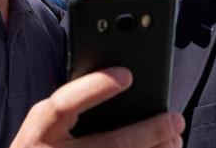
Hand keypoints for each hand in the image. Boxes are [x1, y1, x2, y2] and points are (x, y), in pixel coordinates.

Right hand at [10, 67, 184, 147]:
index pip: (64, 104)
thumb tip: (124, 80)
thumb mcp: (47, 124)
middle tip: (175, 119)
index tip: (127, 75)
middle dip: (147, 132)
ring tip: (175, 138)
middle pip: (108, 144)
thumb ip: (74, 105)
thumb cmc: (45, 145)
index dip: (95, 88)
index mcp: (40, 129)